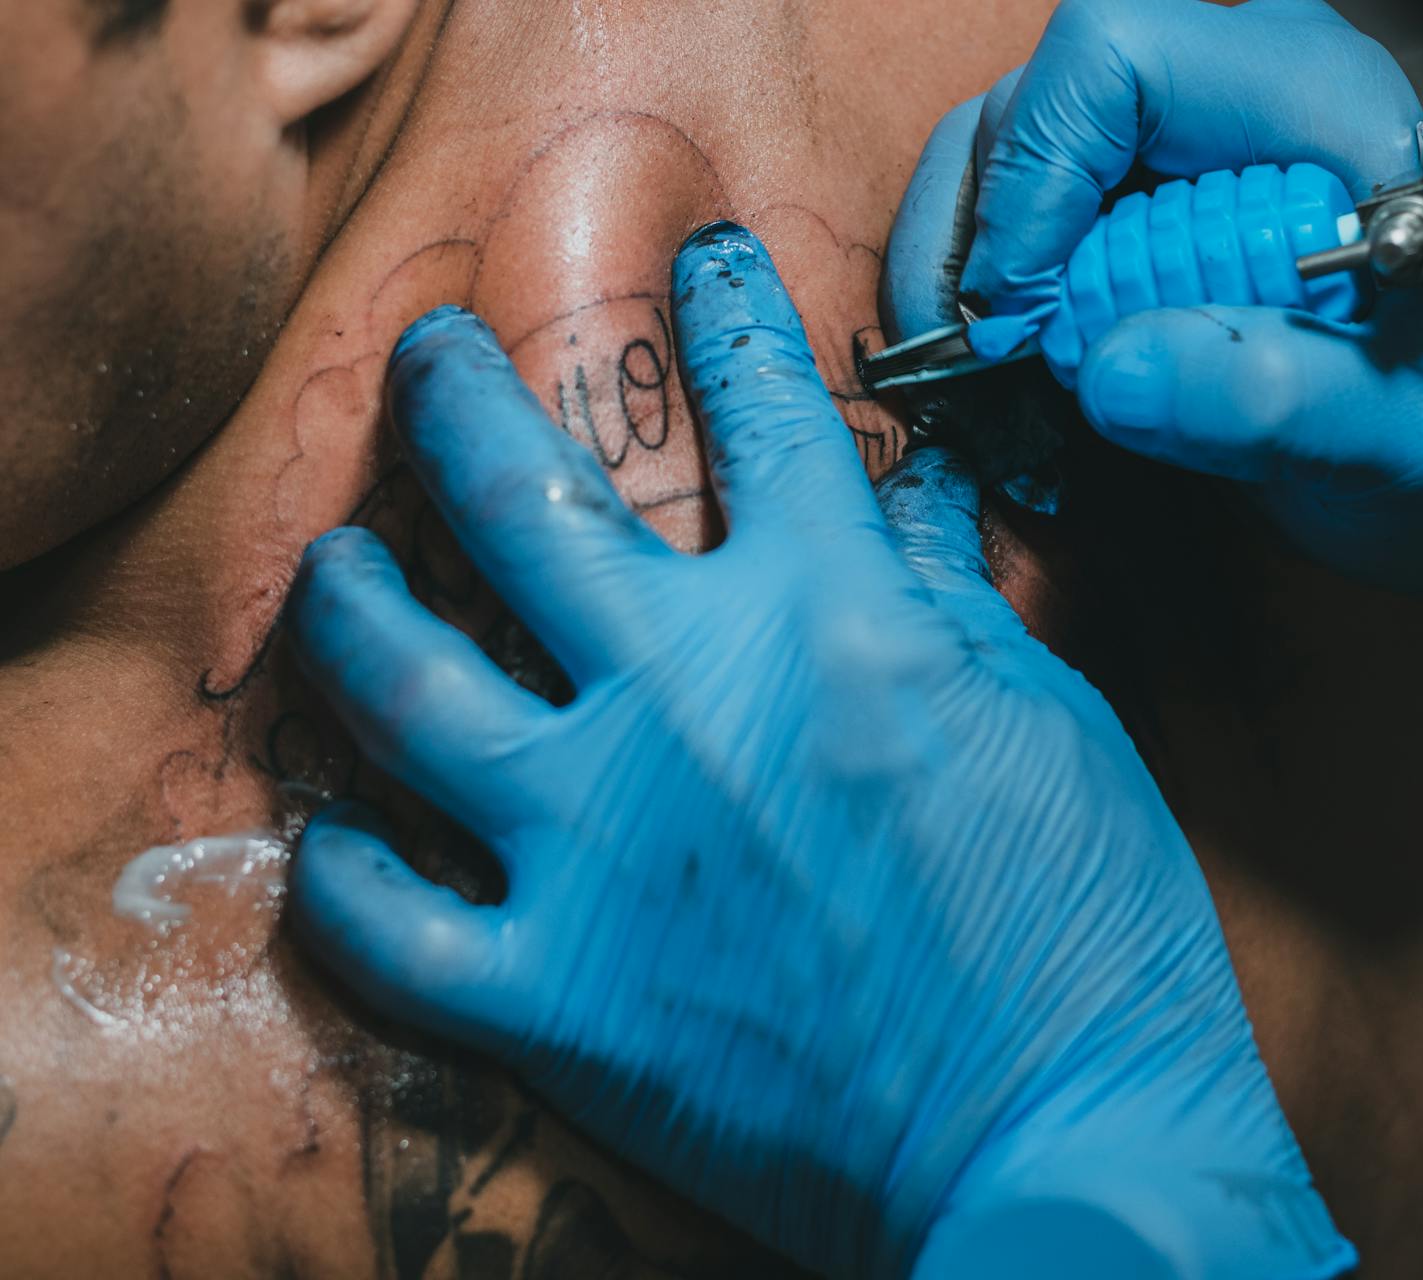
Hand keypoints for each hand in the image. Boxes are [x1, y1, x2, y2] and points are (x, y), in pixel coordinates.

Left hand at [286, 223, 1354, 1278]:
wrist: (1063, 1132)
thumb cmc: (1089, 923)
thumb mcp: (1048, 720)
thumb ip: (946, 593)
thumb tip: (911, 490)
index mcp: (829, 617)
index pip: (759, 408)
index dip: (727, 309)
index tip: (703, 264)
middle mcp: (688, 698)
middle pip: (521, 495)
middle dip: (455, 392)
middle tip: (422, 354)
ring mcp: (598, 847)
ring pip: (402, 682)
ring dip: (349, 601)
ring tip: (330, 563)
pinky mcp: (553, 996)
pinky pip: (388, 922)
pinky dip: (346, 874)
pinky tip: (335, 835)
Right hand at [886, 0, 1422, 619]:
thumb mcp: (1394, 435)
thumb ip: (1273, 398)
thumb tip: (1112, 369)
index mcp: (1313, 100)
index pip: (1114, 56)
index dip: (1036, 173)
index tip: (1023, 312)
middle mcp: (1227, 95)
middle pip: (1030, 104)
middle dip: (977, 235)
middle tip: (986, 361)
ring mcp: (1170, 148)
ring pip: (996, 154)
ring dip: (958, 269)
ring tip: (978, 376)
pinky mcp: (1130, 210)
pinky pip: (1009, 219)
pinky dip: (977, 298)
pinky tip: (998, 371)